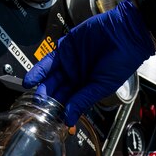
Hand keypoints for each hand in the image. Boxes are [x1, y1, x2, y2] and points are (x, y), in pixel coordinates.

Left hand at [23, 0, 155, 125]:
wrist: (125, 34)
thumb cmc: (122, 61)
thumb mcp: (101, 86)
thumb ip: (83, 100)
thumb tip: (69, 118)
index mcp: (88, 89)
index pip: (71, 104)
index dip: (61, 113)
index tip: (53, 122)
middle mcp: (77, 77)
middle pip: (58, 93)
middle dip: (49, 102)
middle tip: (40, 110)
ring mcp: (70, 63)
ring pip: (51, 79)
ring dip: (42, 89)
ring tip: (36, 98)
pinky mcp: (64, 49)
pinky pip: (48, 62)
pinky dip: (38, 71)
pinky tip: (31, 80)